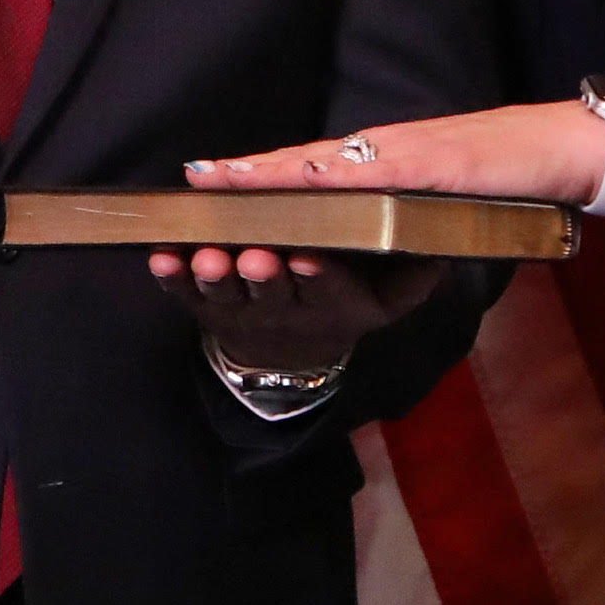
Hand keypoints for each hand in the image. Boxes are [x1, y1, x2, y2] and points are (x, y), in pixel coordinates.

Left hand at [143, 245, 440, 373]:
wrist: (292, 356)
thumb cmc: (342, 304)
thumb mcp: (386, 300)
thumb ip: (413, 277)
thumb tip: (444, 249)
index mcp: (332, 303)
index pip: (328, 289)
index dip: (319, 276)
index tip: (310, 258)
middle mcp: (285, 308)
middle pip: (273, 290)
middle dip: (264, 272)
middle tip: (256, 255)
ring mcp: (242, 310)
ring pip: (226, 294)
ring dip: (214, 275)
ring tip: (207, 257)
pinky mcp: (206, 309)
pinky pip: (184, 297)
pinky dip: (171, 278)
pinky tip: (161, 256)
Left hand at [187, 102, 604, 206]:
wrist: (559, 146)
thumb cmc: (502, 173)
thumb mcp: (439, 195)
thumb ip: (400, 205)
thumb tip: (367, 228)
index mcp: (382, 161)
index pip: (308, 168)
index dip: (258, 175)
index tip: (209, 180)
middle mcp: (384, 152)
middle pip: (303, 161)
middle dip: (248, 172)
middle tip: (194, 178)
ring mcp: (406, 155)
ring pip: (328, 162)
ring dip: (275, 172)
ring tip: (225, 180)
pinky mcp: (434, 164)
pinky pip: (378, 173)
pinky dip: (339, 175)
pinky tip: (305, 178)